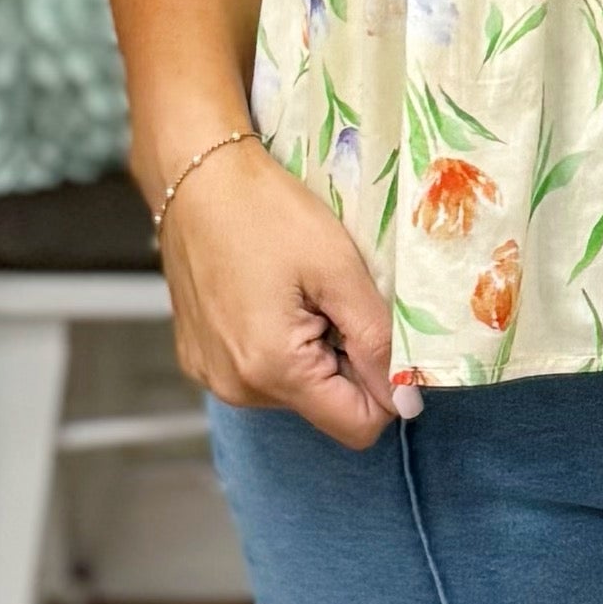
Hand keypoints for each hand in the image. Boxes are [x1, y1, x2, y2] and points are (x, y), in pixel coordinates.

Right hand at [157, 141, 407, 445]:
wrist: (195, 176)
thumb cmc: (266, 211)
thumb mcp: (339, 270)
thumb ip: (378, 341)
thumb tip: (407, 400)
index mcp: (273, 370)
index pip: (357, 426)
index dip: (385, 388)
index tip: (379, 334)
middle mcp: (236, 387)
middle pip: (326, 407)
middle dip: (345, 362)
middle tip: (331, 299)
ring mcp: (212, 375)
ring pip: (296, 390)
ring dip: (313, 351)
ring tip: (297, 293)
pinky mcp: (199, 358)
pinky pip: (260, 373)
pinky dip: (279, 344)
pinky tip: (269, 297)